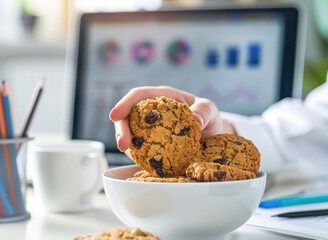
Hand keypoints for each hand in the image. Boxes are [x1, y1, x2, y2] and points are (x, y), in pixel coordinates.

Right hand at [109, 86, 235, 151]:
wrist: (213, 134)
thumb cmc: (207, 116)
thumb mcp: (210, 109)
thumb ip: (203, 111)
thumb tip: (195, 119)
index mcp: (162, 97)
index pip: (138, 96)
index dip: (124, 104)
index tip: (114, 116)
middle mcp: (151, 112)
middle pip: (128, 117)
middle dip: (121, 130)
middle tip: (123, 145)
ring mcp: (149, 129)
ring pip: (130, 134)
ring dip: (127, 145)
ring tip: (133, 157)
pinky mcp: (151, 144)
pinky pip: (140, 149)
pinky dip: (138, 156)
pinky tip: (143, 163)